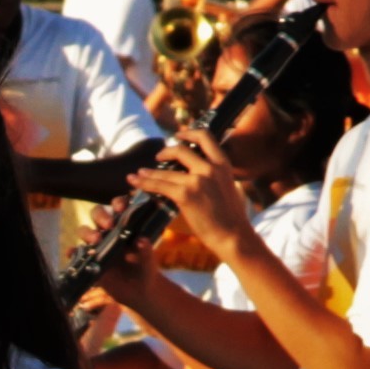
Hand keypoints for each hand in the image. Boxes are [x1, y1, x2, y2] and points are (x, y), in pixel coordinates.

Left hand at [129, 129, 257, 263]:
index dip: (189, 132)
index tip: (178, 135)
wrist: (233, 236)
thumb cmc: (232, 218)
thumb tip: (199, 173)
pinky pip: (159, 185)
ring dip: (148, 172)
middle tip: (158, 156)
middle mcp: (210, 168)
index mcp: (223, 164)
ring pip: (165, 171)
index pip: (205, 136)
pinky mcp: (186, 195)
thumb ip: (215, 175)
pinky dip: (144, 183)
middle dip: (166, 151)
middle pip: (181, 149)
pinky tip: (136, 181)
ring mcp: (197, 180)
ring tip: (139, 173)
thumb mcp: (229, 186)